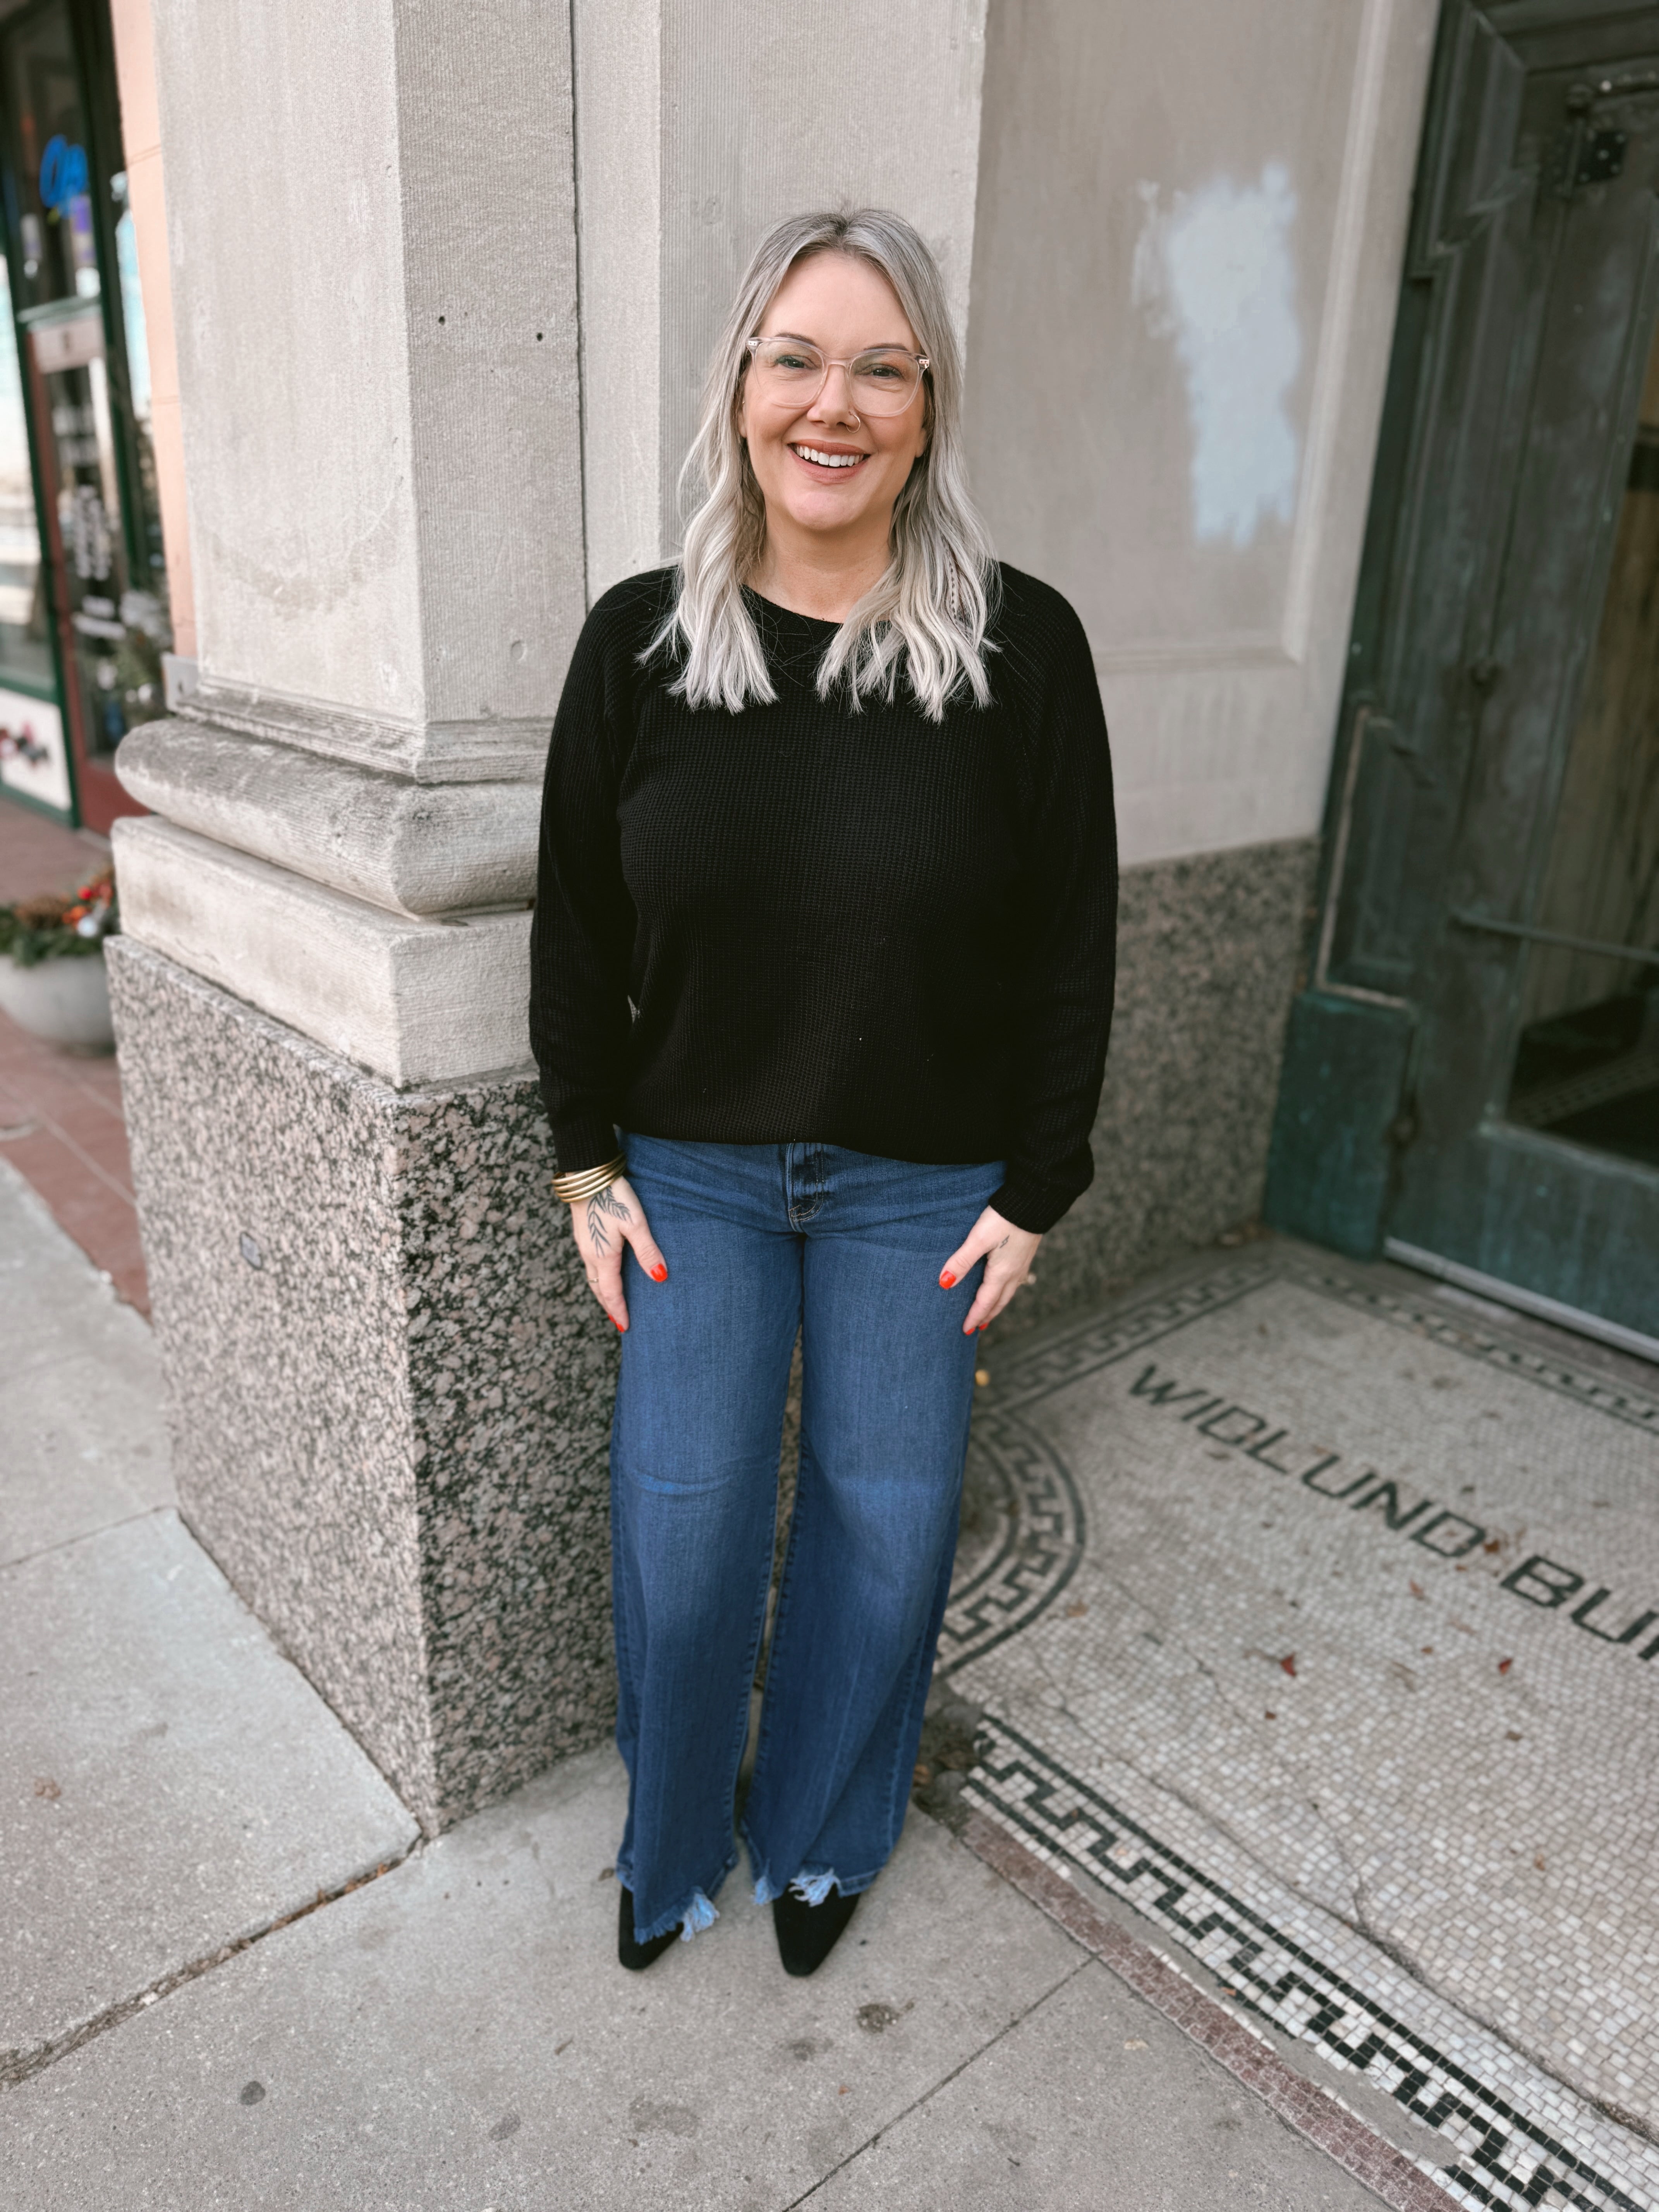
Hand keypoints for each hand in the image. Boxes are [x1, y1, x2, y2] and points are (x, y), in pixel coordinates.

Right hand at [565, 1176, 666, 1330]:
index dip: (619, 1311)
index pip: (611, 1293)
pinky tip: (605, 1272)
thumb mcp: (636, 1224)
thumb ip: (647, 1251)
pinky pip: (590, 1264)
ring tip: (613, 1302)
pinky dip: (598, 1277)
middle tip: (619, 1321)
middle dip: (609, 1306)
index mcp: (603, 1257)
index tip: (625, 1327)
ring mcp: (584, 1243)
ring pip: (592, 1276)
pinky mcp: (583, 1232)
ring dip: (602, 1292)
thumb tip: (660, 1278)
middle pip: (598, 1288)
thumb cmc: (613, 1196)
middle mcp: (589, 1254)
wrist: (587, 1172)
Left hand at [939, 1205, 1041, 1334]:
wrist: (1033, 1201)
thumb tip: (944, 1283)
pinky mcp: (1025, 1254)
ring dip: (996, 1305)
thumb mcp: (978, 1239)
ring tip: (989, 1313)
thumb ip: (961, 1261)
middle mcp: (1014, 1273)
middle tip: (976, 1328)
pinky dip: (1004, 1292)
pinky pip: (1014, 1282)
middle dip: (987, 1316)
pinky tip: (1002, 1286)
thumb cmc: (1003, 1218)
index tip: (965, 1330)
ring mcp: (1022, 1265)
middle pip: (999, 1302)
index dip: (974, 1317)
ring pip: (1008, 1293)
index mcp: (1001, 1273)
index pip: (985, 1303)